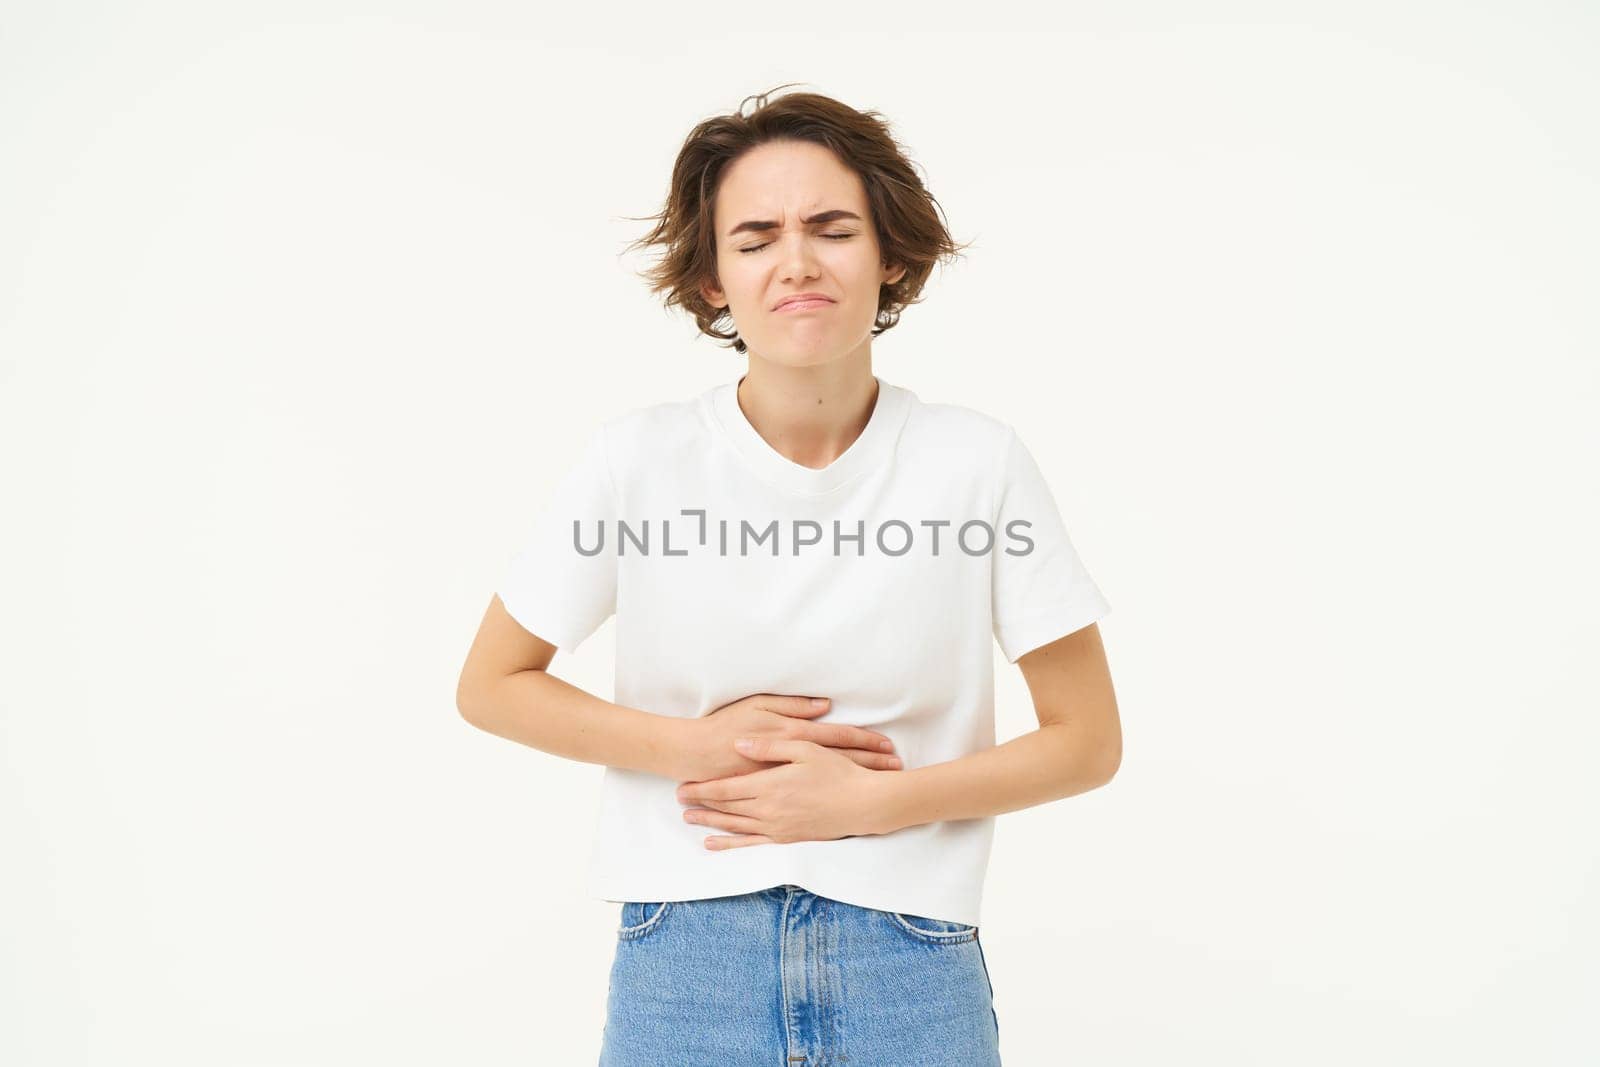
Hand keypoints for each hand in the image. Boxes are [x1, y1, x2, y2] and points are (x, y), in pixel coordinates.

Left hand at [675, 736, 896, 849]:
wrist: (863, 804)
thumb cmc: (837, 772)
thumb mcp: (804, 748)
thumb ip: (769, 748)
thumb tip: (738, 745)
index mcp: (770, 785)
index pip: (726, 789)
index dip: (703, 788)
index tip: (683, 786)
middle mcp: (769, 809)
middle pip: (726, 808)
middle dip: (700, 804)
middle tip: (679, 800)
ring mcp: (776, 827)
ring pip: (734, 826)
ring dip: (709, 823)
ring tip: (688, 819)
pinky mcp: (786, 838)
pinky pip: (750, 843)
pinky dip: (729, 844)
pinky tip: (713, 844)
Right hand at [680, 693, 899, 782]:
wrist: (695, 752)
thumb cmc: (727, 725)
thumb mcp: (760, 705)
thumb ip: (793, 706)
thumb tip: (823, 706)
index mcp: (792, 737)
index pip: (838, 738)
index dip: (865, 742)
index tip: (889, 747)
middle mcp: (794, 764)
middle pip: (841, 764)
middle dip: (870, 765)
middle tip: (897, 767)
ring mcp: (784, 787)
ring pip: (830, 786)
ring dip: (856, 786)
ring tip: (883, 789)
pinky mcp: (771, 803)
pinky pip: (815, 799)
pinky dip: (832, 803)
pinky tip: (845, 811)